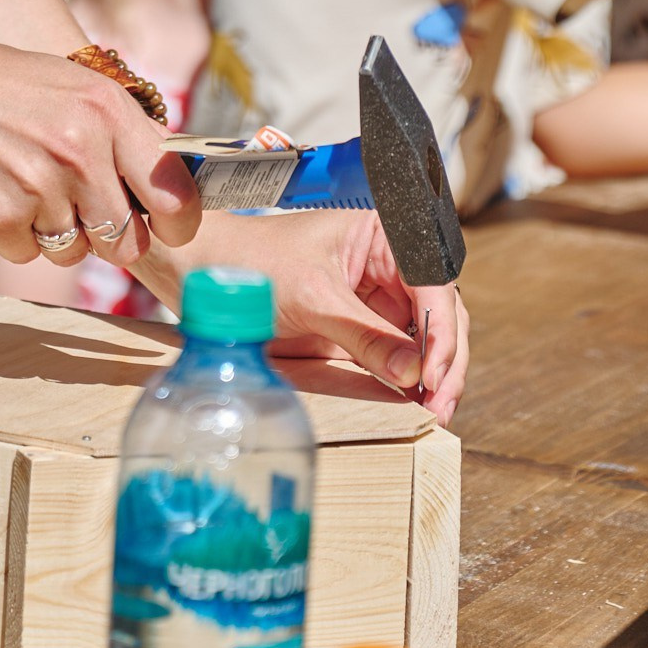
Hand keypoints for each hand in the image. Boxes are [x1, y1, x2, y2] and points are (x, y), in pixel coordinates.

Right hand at [0, 37, 200, 273]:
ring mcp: (37, 184)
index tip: (166, 228)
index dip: (176, 222)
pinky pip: (25, 253)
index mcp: (106, 109)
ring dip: (49, 231)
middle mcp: (79, 147)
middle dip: (102, 234)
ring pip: (73, 251)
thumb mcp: (67, 87)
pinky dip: (8, 233)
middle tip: (67, 202)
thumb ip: (117, 132)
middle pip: (125, 240)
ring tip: (15, 180)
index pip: (174, 194)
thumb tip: (168, 186)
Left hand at [138, 209, 470, 423]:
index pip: (433, 283)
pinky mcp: (359, 331)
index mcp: (382, 235)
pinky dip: (408, 381)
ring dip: (433, 376)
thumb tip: (414, 373)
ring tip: (434, 412)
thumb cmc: (250, 263)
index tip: (434, 371)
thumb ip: (365, 335)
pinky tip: (414, 405)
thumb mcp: (311, 298)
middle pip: (439, 315)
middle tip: (440, 403)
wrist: (202, 274)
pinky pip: (396, 358)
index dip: (442, 330)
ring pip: (424, 341)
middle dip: (445, 359)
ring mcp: (374, 301)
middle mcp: (386, 266)